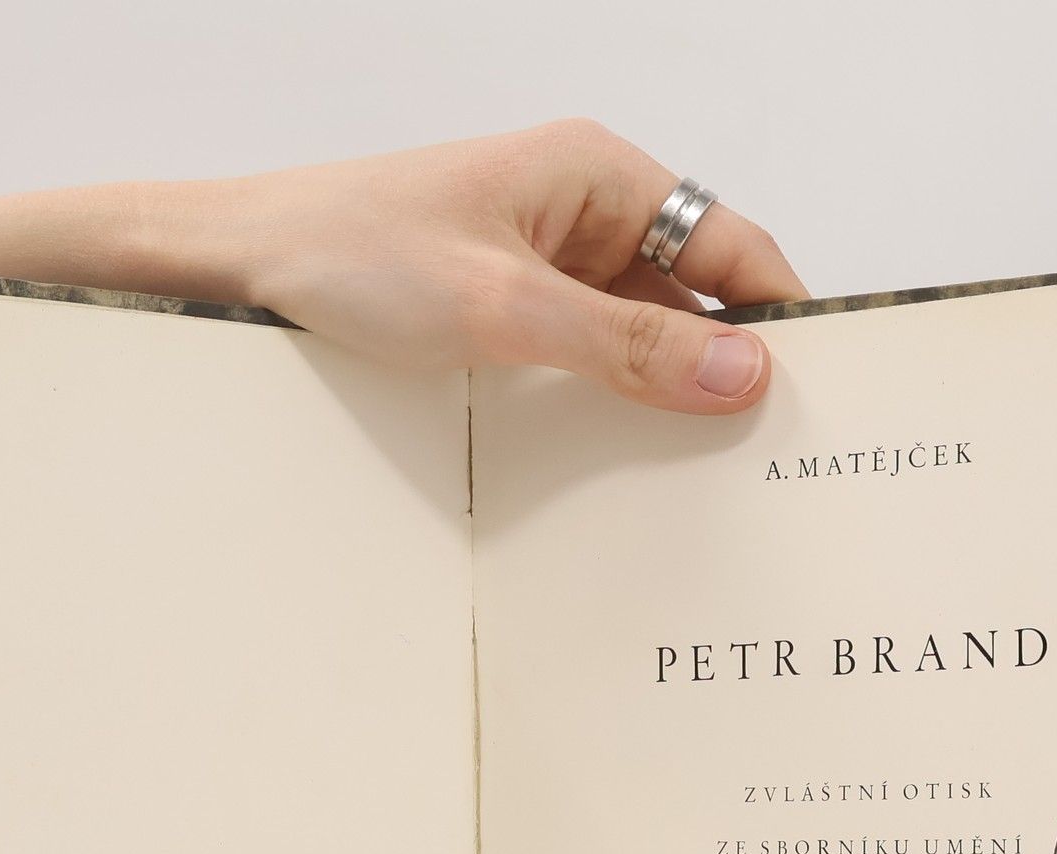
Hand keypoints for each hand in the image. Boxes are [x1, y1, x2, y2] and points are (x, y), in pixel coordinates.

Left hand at [150, 120, 809, 413]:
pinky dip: (609, 405)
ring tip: (701, 474)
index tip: (818, 394)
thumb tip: (742, 371)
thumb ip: (627, 346)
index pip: (732, 246)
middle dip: (726, 369)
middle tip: (764, 458)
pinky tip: (621, 460)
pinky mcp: (509, 313)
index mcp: (599, 176)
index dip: (781, 319)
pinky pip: (586, 360)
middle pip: (694, 297)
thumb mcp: (503, 307)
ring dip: (664, 396)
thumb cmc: (351, 251)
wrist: (237, 268)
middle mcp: (584, 215)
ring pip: (641, 337)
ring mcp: (546, 267)